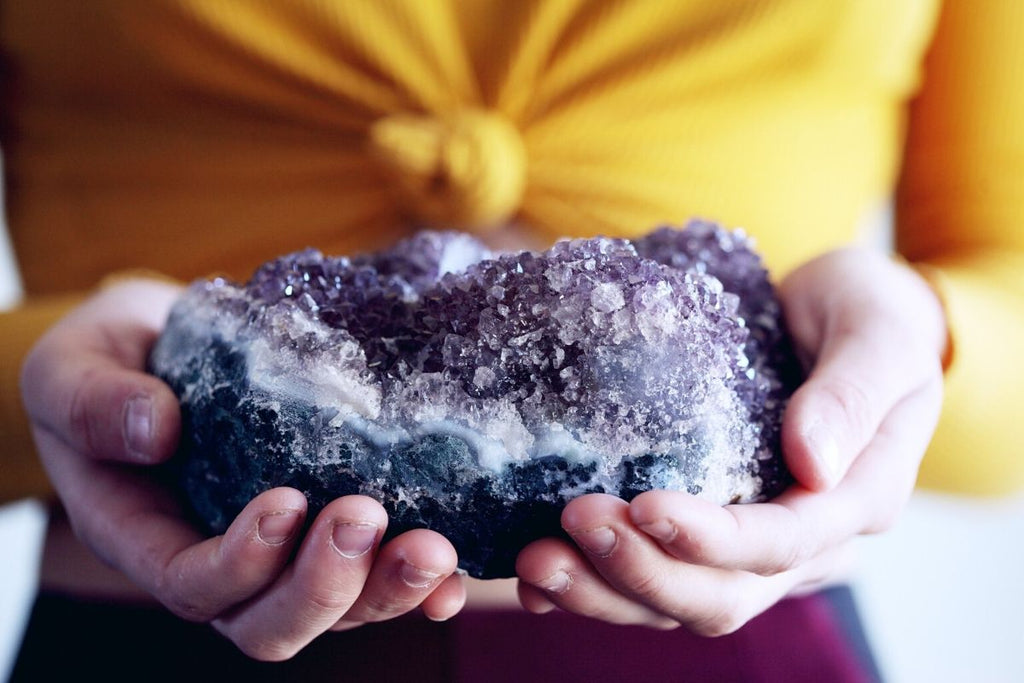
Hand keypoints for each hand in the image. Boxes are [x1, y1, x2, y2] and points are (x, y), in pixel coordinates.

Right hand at [20, 279, 465, 659]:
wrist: (164, 346)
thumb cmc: (110, 362)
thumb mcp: (73, 368)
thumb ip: (94, 401)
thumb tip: (157, 428)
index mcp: (150, 536)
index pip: (193, 586)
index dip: (240, 562)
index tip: (284, 501)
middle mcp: (222, 562)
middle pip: (272, 622)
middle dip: (326, 585)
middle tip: (366, 517)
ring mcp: (284, 553)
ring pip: (337, 609)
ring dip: (388, 586)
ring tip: (434, 544)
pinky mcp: (330, 527)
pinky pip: (377, 573)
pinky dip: (421, 581)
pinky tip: (459, 562)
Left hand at [515, 248, 946, 633]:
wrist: (844, 318)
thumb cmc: (869, 316)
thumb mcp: (879, 333)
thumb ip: (853, 394)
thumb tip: (812, 465)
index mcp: (854, 500)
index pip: (782, 544)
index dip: (713, 538)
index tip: (646, 504)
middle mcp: (802, 541)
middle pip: (721, 594)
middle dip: (642, 572)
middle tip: (572, 523)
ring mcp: (750, 545)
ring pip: (677, 601)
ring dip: (603, 590)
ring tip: (536, 563)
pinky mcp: (707, 532)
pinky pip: (652, 576)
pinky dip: (594, 586)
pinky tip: (537, 581)